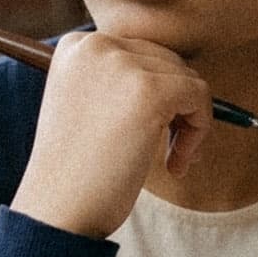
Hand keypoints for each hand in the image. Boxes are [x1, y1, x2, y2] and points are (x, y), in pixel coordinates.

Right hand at [10, 30, 213, 239]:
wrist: (58, 211)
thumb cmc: (76, 173)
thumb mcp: (88, 109)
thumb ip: (121, 84)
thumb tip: (183, 79)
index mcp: (76, 46)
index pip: (140, 53)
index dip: (156, 93)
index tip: (151, 132)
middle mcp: (95, 45)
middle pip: (166, 62)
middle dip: (176, 107)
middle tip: (169, 151)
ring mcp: (122, 65)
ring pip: (187, 79)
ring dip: (190, 123)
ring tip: (172, 160)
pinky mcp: (149, 90)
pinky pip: (199, 96)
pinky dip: (199, 131)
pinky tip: (176, 163)